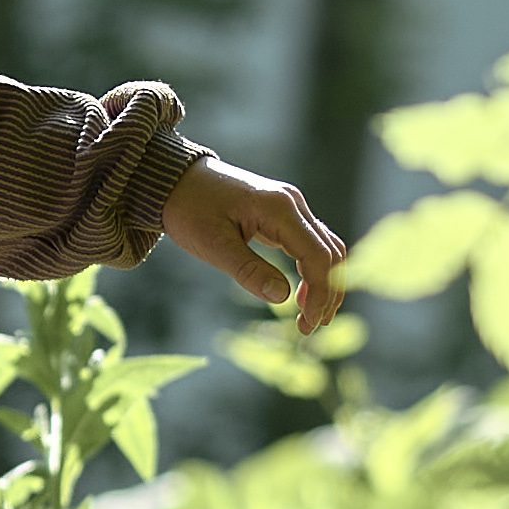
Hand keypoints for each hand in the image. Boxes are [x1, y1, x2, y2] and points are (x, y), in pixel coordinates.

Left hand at [161, 158, 345, 329]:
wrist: (177, 180)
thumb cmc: (190, 209)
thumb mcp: (214, 245)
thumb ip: (249, 270)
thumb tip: (283, 298)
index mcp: (279, 209)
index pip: (318, 256)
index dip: (320, 293)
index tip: (308, 324)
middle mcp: (293, 204)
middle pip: (330, 252)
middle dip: (327, 293)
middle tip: (310, 328)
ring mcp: (291, 207)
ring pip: (326, 247)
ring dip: (325, 282)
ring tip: (310, 316)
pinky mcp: (284, 214)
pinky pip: (311, 242)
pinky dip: (314, 269)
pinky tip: (300, 293)